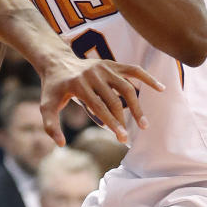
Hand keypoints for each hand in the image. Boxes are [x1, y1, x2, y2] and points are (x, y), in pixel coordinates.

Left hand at [38, 53, 162, 144]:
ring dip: (137, 106)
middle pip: (114, 100)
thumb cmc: (52, 88)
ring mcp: (104, 67)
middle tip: (128, 139)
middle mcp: (93, 74)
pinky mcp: (112, 64)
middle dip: (123, 120)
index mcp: (78, 84)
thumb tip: (61, 144)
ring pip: (127, 87)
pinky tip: (161, 89)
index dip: (112, 123)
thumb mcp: (45, 106)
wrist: (57, 62)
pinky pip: (133, 70)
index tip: (122, 138)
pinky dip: (148, 78)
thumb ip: (51, 126)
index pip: (99, 107)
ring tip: (143, 124)